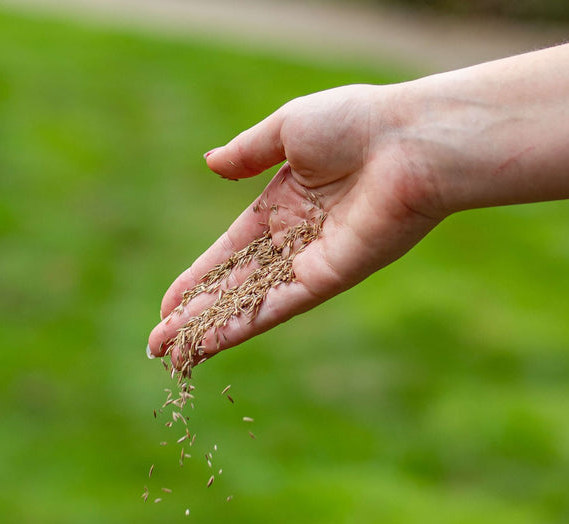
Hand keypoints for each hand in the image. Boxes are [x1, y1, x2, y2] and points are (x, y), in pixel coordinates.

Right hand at [147, 84, 439, 366]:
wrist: (410, 142)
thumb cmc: (356, 123)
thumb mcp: (288, 127)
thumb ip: (247, 151)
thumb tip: (211, 163)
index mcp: (282, 202)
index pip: (229, 249)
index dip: (197, 276)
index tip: (169, 302)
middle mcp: (294, 238)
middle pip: (233, 285)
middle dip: (194, 314)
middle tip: (158, 343)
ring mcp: (310, 261)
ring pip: (248, 302)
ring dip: (209, 329)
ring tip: (172, 355)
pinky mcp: (327, 278)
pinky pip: (275, 306)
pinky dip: (241, 326)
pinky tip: (209, 345)